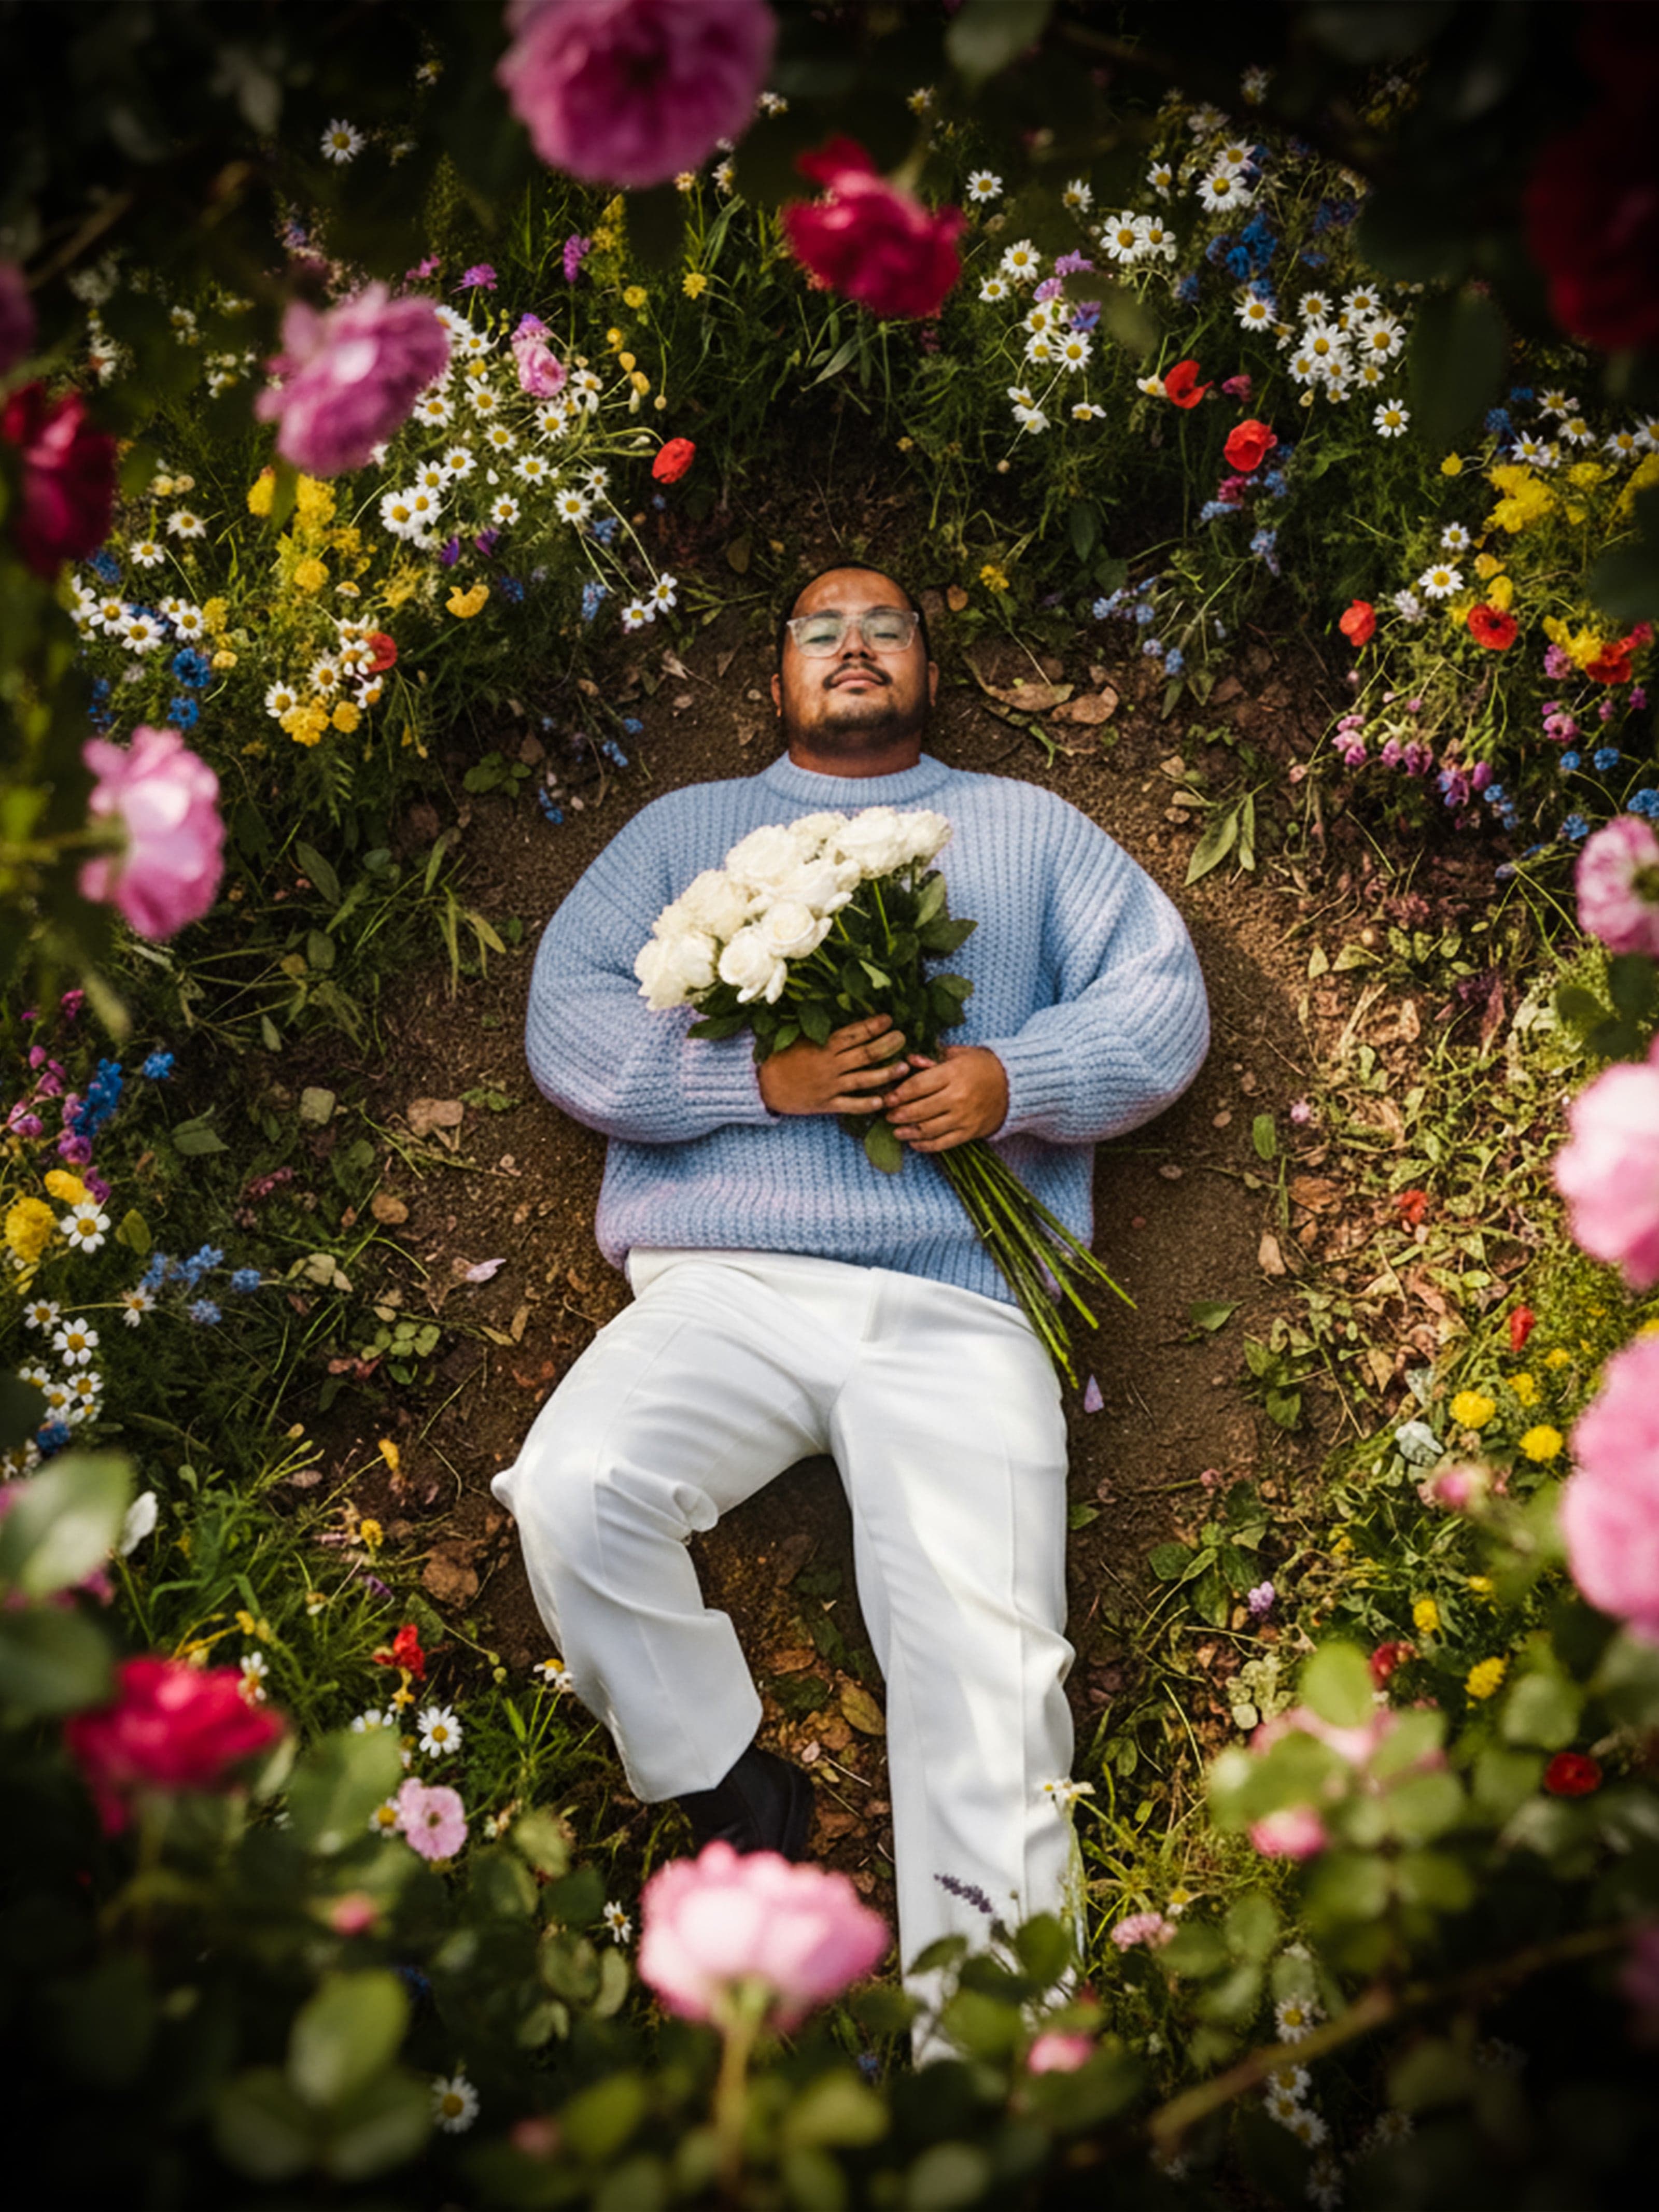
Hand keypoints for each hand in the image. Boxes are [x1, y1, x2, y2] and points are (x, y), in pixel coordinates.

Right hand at [758, 1013, 907, 1115]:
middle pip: (865, 1054)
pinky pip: (850, 1105)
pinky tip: (882, 1101)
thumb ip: (822, 1031)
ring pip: (864, 1079)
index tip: (889, 1019)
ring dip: (886, 1073)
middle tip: (903, 1038)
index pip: (854, 1033)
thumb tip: (845, 1018)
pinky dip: (866, 1104)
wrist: (761, 1085)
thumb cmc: (781, 1056)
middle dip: (887, 1045)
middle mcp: (829, 1065)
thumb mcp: (799, 1037)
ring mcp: (829, 1086)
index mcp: (822, 1045)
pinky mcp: (826, 1104)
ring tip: (904, 1067)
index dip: (873, 1025)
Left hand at [884, 1046, 1008, 1152]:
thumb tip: (908, 1061)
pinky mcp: (970, 1132)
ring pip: (929, 1129)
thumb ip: (933, 1057)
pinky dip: (926, 1145)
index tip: (888, 1098)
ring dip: (909, 1132)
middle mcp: (958, 1097)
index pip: (918, 1086)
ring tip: (897, 1130)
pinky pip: (943, 1143)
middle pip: (920, 1109)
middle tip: (888, 1114)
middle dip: (900, 1114)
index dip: (899, 1093)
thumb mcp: (959, 1054)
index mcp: (953, 1074)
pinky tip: (914, 1142)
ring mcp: (964, 1117)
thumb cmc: (982, 1065)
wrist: (1014, 1085)